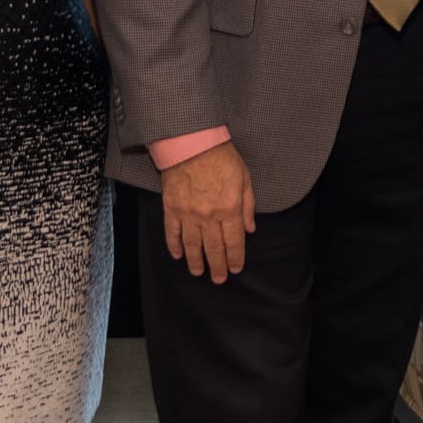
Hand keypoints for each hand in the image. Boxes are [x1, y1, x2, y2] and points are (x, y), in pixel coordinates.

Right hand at [160, 140, 255, 282]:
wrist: (193, 143)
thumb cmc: (222, 157)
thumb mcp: (245, 179)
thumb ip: (248, 206)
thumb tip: (250, 229)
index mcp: (230, 209)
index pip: (234, 242)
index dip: (235, 258)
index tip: (235, 269)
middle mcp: (209, 216)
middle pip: (214, 248)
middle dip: (217, 266)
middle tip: (218, 279)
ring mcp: (189, 214)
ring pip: (193, 245)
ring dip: (196, 261)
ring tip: (199, 272)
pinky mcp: (172, 208)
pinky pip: (173, 233)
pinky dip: (175, 246)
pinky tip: (178, 255)